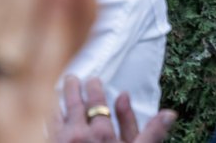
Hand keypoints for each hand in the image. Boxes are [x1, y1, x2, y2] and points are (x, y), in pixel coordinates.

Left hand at [54, 76, 174, 142]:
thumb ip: (151, 134)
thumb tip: (169, 113)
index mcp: (100, 134)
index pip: (95, 101)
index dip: (93, 88)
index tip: (92, 80)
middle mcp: (77, 135)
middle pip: (72, 104)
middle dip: (73, 89)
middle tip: (72, 79)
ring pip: (55, 116)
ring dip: (58, 103)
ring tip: (59, 95)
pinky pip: (46, 133)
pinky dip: (49, 122)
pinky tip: (50, 121)